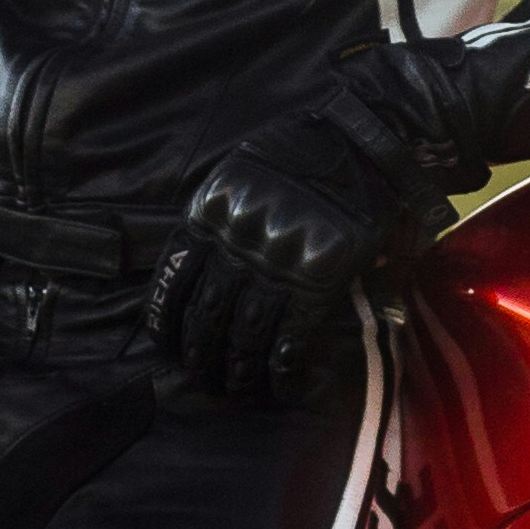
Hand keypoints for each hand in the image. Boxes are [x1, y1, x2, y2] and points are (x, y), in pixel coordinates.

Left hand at [146, 137, 376, 401]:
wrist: (364, 141)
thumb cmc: (301, 155)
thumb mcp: (242, 174)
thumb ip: (220, 220)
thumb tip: (203, 270)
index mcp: (212, 212)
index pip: (173, 279)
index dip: (165, 320)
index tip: (166, 345)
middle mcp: (238, 241)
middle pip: (206, 314)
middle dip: (199, 355)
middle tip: (201, 377)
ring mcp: (278, 262)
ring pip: (244, 332)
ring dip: (237, 369)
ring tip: (235, 388)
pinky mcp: (320, 278)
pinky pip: (292, 336)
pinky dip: (282, 368)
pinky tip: (280, 384)